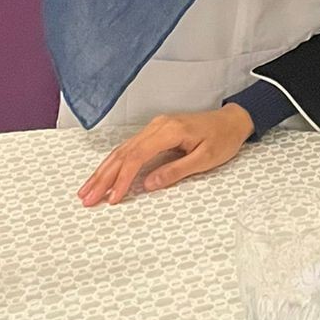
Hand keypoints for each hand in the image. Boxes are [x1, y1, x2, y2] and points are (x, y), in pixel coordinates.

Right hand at [77, 103, 253, 205]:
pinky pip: (129, 148)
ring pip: (122, 150)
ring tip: (87, 190)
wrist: (233, 121)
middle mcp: (157, 126)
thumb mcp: (205, 159)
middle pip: (123, 153)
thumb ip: (176, 171)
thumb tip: (148, 185)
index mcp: (169, 131)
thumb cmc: (223, 139)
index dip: (122, 179)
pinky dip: (114, 163)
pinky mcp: (155, 132)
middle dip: (103, 177)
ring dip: (103, 171)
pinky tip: (104, 175)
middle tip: (86, 198)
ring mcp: (154, 128)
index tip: (113, 198)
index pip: (137, 157)